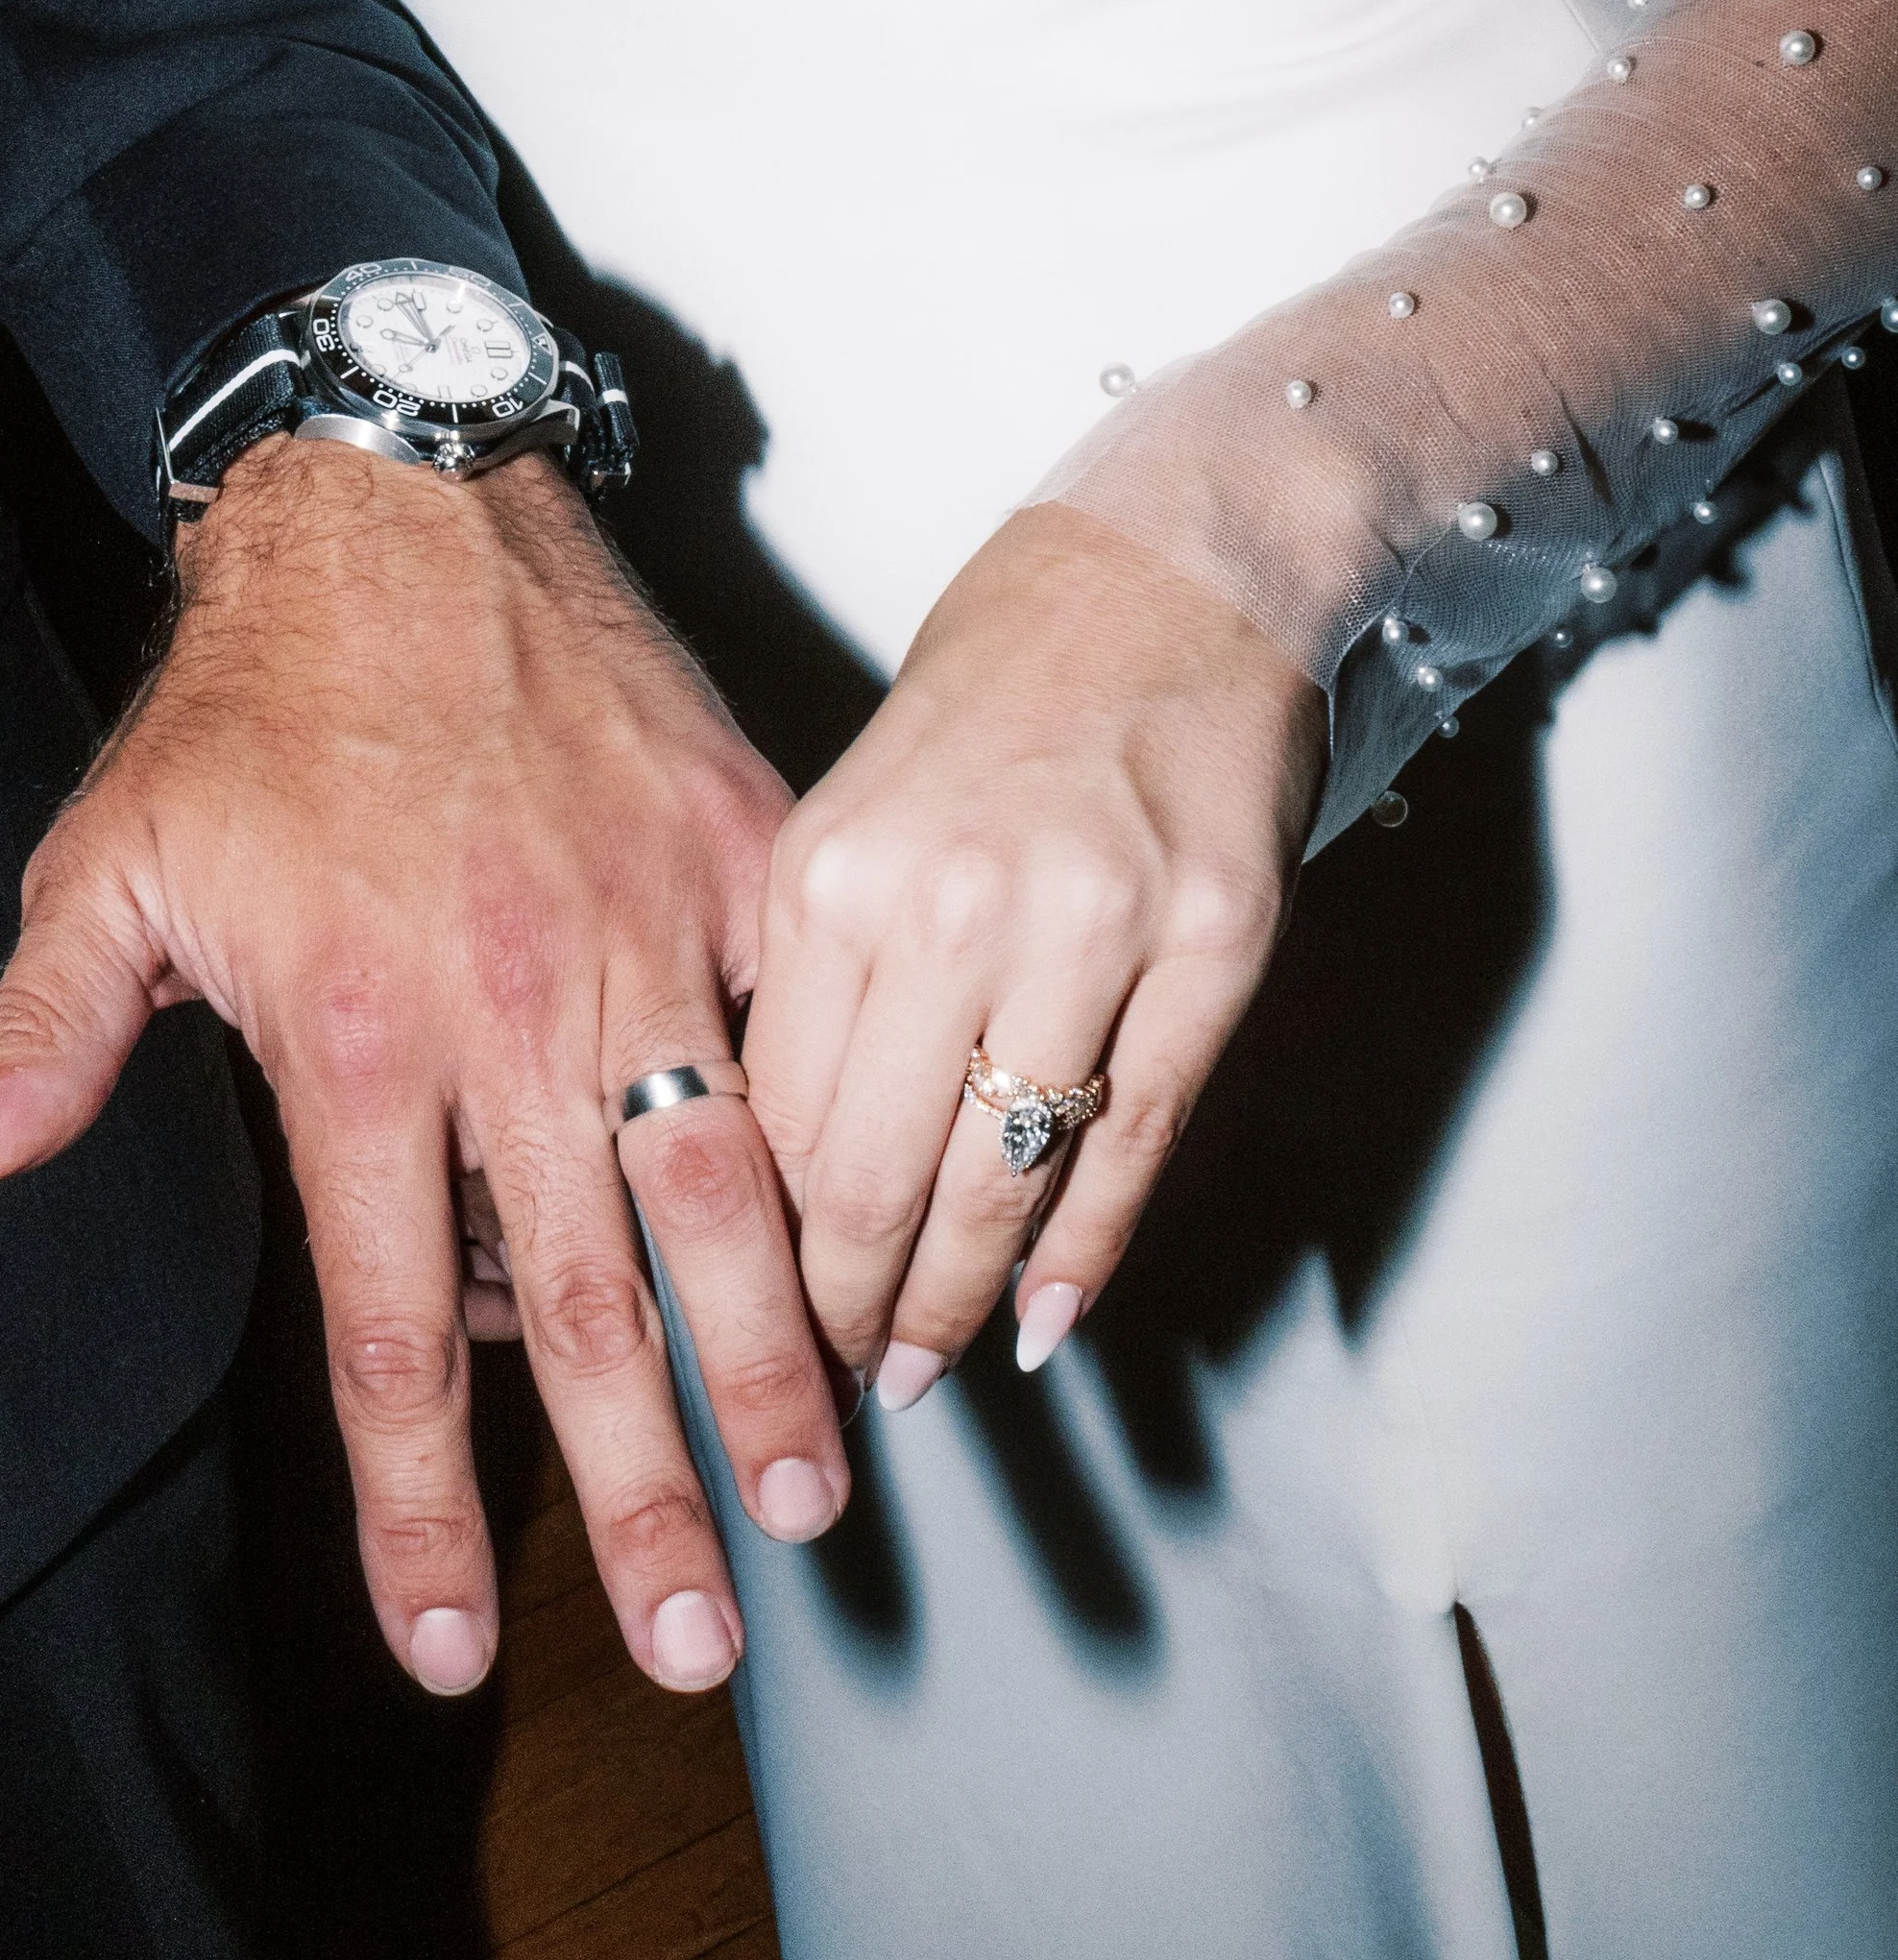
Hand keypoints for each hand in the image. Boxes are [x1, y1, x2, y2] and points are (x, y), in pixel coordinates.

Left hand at [0, 438, 847, 1693]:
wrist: (400, 498)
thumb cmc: (252, 695)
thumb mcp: (110, 864)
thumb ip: (44, 1037)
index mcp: (348, 1037)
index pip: (388, 1334)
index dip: (417, 1509)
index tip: (454, 1647)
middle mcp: (509, 1009)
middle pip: (586, 1310)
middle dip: (646, 1497)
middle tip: (705, 1646)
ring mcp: (644, 933)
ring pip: (727, 1190)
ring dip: (775, 1357)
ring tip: (819, 1490)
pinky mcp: (736, 856)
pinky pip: (798, 1033)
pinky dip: (836, 1145)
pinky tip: (881, 1248)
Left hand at [742, 507, 1324, 1404]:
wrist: (1171, 572)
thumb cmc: (997, 692)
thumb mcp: (855, 809)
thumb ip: (813, 976)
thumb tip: (772, 1165)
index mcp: (835, 868)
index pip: (768, 1117)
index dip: (752, 1240)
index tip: (742, 1312)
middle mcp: (954, 902)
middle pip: (870, 1176)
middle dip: (841, 1311)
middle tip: (828, 1387)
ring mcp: (1097, 926)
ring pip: (1001, 1181)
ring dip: (954, 1305)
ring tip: (919, 1373)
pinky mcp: (1217, 943)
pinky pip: (1134, 1141)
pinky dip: (1084, 1254)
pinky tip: (1043, 1322)